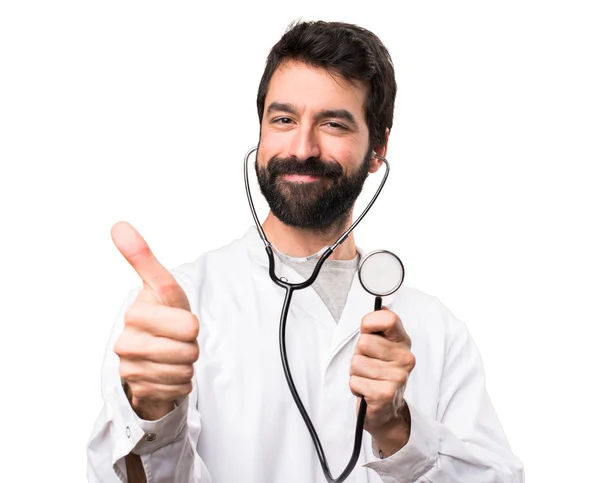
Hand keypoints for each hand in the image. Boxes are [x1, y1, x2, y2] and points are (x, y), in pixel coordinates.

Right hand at [112, 221, 198, 420]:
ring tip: (171, 354)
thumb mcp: (161, 287)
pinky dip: (179, 382)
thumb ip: (143, 258)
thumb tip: (118, 225)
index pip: (188, 325)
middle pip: (189, 348)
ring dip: (185, 364)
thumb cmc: (161, 316)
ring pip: (184, 369)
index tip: (179, 321)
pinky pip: (178, 387)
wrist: (149, 357)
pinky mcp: (138, 391)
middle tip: (177, 339)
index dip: (190, 324)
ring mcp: (129, 368)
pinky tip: (167, 373)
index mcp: (135, 314)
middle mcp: (126, 342)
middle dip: (190, 344)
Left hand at [349, 307, 414, 455]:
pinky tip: (367, 391)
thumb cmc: (379, 372)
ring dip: (356, 372)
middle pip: (364, 343)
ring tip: (368, 378)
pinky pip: (355, 382)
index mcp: (403, 342)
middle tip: (368, 364)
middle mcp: (405, 358)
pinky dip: (355, 387)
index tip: (367, 332)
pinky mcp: (386, 394)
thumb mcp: (380, 346)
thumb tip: (381, 306)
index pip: (388, 319)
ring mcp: (398, 376)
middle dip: (359, 354)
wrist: (387, 409)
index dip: (370, 323)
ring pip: (357, 363)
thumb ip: (378, 327)